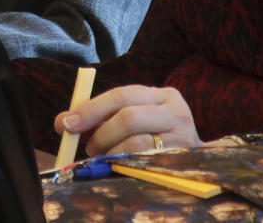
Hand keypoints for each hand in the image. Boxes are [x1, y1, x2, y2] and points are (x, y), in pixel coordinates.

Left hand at [55, 85, 202, 155]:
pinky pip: (143, 163)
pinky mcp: (180, 161)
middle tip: (87, 148)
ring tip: (103, 159)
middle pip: (128, 117)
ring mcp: (182, 137)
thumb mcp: (135, 118)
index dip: (91, 109)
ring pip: (135, 143)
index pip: (122, 95)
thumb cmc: (158, 137)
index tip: (67, 123)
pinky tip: (118, 167)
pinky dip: (123, 165)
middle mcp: (176, 111)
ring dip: (110, 153)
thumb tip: (62, 121)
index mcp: (164, 95)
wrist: (200, 164)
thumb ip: (102, 116)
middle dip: (100, 134)